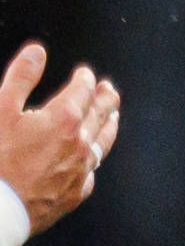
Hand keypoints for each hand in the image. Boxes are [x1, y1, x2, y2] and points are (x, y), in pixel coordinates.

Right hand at [0, 44, 120, 234]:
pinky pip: (91, 172)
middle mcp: (79, 146)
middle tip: (110, 90)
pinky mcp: (74, 194)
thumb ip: (21, 77)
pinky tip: (92, 158)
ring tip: (112, 117)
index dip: (85, 80)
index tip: (86, 74)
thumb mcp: (1, 107)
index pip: (82, 93)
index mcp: (63, 120)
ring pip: (102, 145)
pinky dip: (93, 158)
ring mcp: (80, 172)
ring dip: (108, 127)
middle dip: (105, 100)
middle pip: (100, 116)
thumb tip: (38, 51)